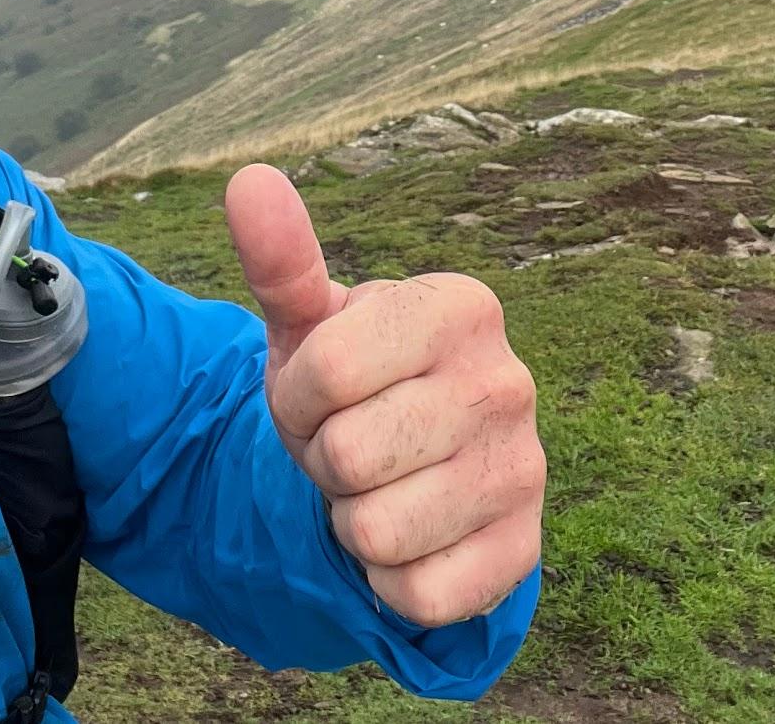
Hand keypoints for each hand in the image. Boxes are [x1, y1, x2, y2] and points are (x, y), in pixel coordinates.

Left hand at [224, 163, 544, 627]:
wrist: (410, 473)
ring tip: (379, 490)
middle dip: (325, 463)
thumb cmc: (353, 387)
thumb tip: (248, 180)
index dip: (297, 396)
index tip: (319, 394)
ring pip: (377, 530)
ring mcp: (526, 470)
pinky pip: (417, 594)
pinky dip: (388, 581)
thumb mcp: (310, 324)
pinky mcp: (524, 553)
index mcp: (463, 306)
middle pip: (349, 455)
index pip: (328, 369)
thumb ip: (281, 258)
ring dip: (353, 525)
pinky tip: (409, 542)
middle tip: (351, 448)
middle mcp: (509, 382)